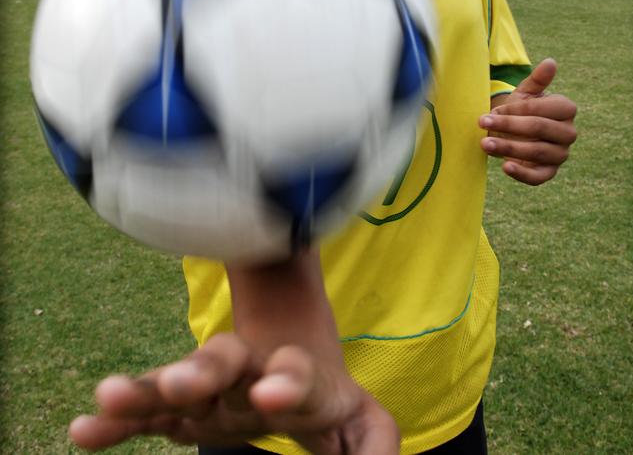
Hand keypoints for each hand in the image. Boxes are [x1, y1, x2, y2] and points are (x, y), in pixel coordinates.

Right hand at [69, 334, 398, 454]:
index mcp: (295, 373)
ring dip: (144, 389)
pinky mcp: (182, 408)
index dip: (285, 380)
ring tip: (108, 396)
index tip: (274, 392)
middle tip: (178, 383)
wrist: (290, 362)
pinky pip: (146, 414)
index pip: (294, 372)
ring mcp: (209, 388)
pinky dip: (118, 423)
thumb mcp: (363, 423)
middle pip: (222, 361)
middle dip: (201, 371)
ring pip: (174, 381)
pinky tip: (84, 431)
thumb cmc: (326, 400)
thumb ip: (373, 449)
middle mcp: (246, 371)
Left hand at [479, 58, 576, 185]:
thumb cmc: (521, 109)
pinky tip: (505, 166)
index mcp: (566, 109)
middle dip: (508, 126)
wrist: (515, 131)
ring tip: (484, 143)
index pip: (541, 109)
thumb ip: (537, 80)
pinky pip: (539, 177)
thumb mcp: (526, 93)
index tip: (493, 110)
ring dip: (508, 147)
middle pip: (538, 128)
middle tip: (482, 122)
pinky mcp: (549, 172)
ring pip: (536, 151)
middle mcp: (568, 133)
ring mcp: (560, 154)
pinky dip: (522, 174)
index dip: (516, 110)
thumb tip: (551, 62)